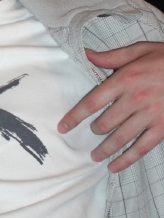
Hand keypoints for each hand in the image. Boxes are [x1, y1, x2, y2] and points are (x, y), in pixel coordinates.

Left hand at [57, 42, 163, 172]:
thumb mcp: (138, 51)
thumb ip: (110, 57)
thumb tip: (85, 53)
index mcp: (125, 79)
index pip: (92, 101)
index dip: (75, 116)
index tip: (63, 127)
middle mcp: (134, 99)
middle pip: (105, 122)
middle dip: (95, 130)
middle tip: (90, 133)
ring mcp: (149, 115)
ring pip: (121, 138)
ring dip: (105, 149)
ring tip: (95, 156)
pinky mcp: (162, 127)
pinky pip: (142, 148)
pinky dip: (127, 160)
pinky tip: (115, 166)